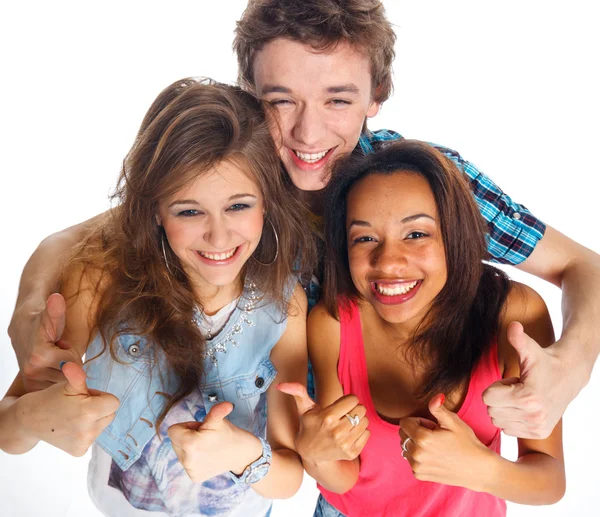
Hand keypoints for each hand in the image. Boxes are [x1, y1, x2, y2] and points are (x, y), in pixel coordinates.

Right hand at [9, 293, 81, 390]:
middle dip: (68, 364)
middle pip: (68, 376)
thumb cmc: (43, 318)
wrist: (23, 324)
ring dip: (61, 370)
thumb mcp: (52, 314)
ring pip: (62, 382)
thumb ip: (56, 310)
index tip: (62, 344)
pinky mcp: (29, 386)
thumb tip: (56, 298)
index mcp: (39, 356)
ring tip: (53, 357)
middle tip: (58, 351)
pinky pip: (53, 388)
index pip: (74, 366)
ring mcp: (29, 380)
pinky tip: (50, 366)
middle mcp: (32, 371)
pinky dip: (55, 378)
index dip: (73, 354)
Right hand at [17, 361, 119, 455]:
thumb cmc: (49, 399)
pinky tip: (71, 426)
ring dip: (93, 419)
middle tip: (79, 404)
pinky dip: (85, 431)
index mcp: (89, 412)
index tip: (86, 396)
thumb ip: (76, 375)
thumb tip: (71, 364)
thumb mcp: (66, 385)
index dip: (101, 396)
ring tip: (73, 415)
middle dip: (99, 407)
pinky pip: (92, 437)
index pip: (114, 402)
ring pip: (102, 425)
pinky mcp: (79, 451)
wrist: (28, 421)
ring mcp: (84, 443)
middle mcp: (89, 431)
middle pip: (110, 414)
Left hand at [168, 402, 262, 483]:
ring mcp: (191, 471)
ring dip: (190, 447)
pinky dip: (194, 458)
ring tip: (207, 446)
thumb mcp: (219, 420)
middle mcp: (187, 460)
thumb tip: (227, 405)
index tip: (200, 429)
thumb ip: (217, 411)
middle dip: (187, 436)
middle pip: (175, 441)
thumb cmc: (229, 434)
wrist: (242, 454)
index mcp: (190, 444)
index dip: (187, 426)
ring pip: (180, 452)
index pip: (172, 431)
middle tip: (205, 436)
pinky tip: (208, 456)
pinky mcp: (195, 477)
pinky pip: (186, 462)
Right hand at [277, 382, 369, 463]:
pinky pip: (367, 434)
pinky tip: (349, 434)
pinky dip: (361, 433)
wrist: (310, 454)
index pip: (353, 399)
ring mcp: (345, 443)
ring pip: (365, 421)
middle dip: (354, 409)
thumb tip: (280, 385)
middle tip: (344, 415)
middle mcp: (337, 431)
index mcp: (328, 417)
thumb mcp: (304, 409)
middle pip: (361, 409)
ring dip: (358, 421)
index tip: (340, 406)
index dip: (348, 400)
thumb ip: (297, 392)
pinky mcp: (351, 452)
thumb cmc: (309, 426)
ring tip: (346, 424)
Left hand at [399, 395, 493, 490]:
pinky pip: (411, 460)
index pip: (404, 423)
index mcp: (423, 439)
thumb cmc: (467, 443)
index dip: (418, 422)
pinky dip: (418, 456)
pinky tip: (434, 457)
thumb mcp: (454, 422)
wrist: (478, 469)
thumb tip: (435, 397)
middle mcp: (416, 454)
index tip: (432, 427)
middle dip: (415, 432)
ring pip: (405, 447)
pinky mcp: (419, 475)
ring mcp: (417, 466)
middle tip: (435, 437)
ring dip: (416, 444)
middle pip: (403, 435)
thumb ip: (438, 409)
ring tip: (435, 447)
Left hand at [483, 321, 573, 438]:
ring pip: (497, 421)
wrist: (568, 376)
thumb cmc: (544, 362)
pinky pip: (507, 430)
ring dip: (504, 409)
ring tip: (521, 397)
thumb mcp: (530, 349)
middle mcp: (534, 416)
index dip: (495, 386)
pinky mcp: (539, 433)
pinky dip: (511, 419)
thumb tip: (513, 325)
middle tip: (516, 388)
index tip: (512, 381)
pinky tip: (524, 407)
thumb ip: (518, 339)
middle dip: (499, 398)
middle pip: (491, 410)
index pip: (487, 398)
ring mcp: (537, 426)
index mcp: (527, 398)